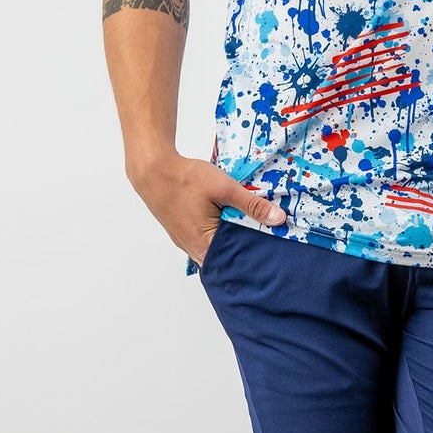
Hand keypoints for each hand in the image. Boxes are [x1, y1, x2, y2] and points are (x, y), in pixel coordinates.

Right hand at [128, 151, 286, 261]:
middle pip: (226, 257)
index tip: (273, 250)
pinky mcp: (182, 233)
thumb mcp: (225, 189)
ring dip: (231, 240)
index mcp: (205, 246)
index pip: (237, 262)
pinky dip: (218, 234)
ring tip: (251, 230)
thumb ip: (252, 205)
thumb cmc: (185, 179)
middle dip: (245, 249)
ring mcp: (186, 242)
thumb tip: (279, 219)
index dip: (256, 256)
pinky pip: (206, 240)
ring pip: (216, 248)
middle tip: (266, 239)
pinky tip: (228, 222)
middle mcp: (194, 250)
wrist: (153, 170)